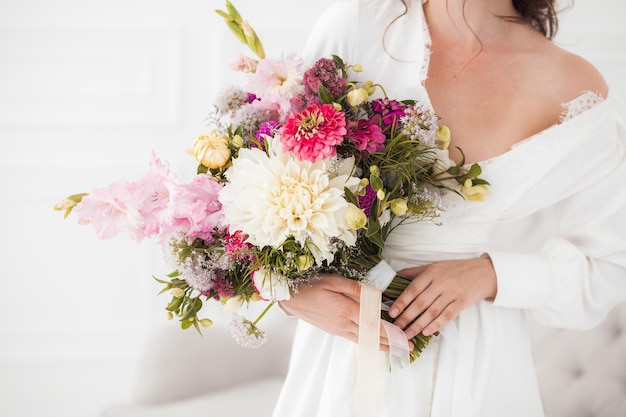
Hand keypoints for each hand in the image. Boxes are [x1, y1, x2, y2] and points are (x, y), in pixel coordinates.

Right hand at [279, 274, 393, 350]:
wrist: (290, 299)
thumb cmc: (310, 286)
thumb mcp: (333, 280)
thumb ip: (355, 288)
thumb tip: (374, 293)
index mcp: (345, 309)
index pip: (373, 322)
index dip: (389, 330)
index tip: (403, 334)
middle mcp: (343, 323)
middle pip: (372, 334)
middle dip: (391, 341)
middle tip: (406, 345)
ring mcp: (338, 329)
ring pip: (364, 339)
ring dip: (381, 344)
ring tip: (395, 349)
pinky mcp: (334, 331)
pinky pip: (354, 339)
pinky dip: (367, 342)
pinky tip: (374, 344)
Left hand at [388, 257, 496, 339]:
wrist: (485, 272)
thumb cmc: (457, 269)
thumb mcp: (435, 266)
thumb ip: (415, 272)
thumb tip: (395, 276)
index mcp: (432, 272)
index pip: (413, 289)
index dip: (401, 302)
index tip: (392, 313)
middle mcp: (441, 282)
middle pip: (420, 302)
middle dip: (406, 317)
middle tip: (396, 328)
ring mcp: (452, 292)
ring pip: (432, 311)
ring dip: (418, 324)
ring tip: (408, 333)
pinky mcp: (463, 302)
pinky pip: (447, 315)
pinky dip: (436, 324)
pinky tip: (427, 332)